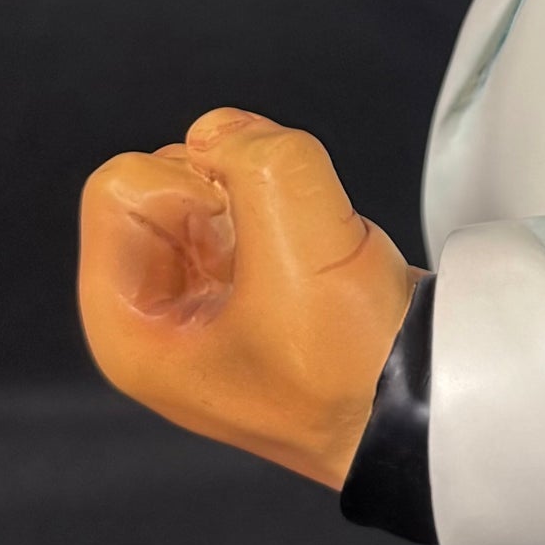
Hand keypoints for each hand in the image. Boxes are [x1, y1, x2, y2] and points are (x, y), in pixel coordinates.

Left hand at [78, 108, 416, 488]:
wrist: (427, 410)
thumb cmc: (353, 378)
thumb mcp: (304, 248)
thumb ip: (265, 160)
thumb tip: (234, 133)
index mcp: (129, 326)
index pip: (117, 186)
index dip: (189, 183)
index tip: (247, 228)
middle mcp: (161, 311)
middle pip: (167, 175)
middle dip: (237, 181)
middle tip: (292, 236)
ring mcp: (215, 295)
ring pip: (221, 180)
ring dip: (280, 194)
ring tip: (317, 248)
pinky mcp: (264, 279)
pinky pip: (263, 197)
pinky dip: (305, 202)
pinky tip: (330, 249)